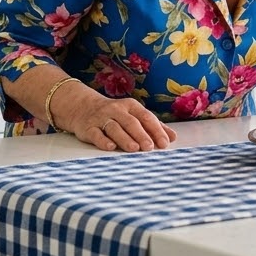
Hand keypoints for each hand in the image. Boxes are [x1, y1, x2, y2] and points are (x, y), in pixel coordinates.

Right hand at [54, 86, 176, 151]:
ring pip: (114, 128)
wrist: (83, 107)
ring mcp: (101, 118)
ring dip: (125, 138)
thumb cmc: (115, 114)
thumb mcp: (134, 115)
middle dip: (141, 135)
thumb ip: (153, 126)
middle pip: (131, 122)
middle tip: (150, 147)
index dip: (156, 129)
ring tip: (134, 149)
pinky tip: (110, 147)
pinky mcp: (88, 127)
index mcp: (131, 106)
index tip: (164, 142)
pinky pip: (96, 134)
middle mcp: (116, 110)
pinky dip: (103, 140)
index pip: (146, 117)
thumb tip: (173, 137)